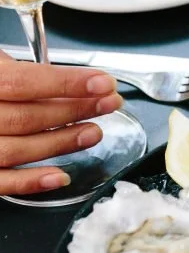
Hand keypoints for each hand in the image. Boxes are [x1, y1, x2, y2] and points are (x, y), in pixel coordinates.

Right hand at [0, 51, 121, 195]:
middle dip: (75, 110)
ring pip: (14, 149)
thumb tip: (73, 79)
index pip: (22, 82)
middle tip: (109, 103)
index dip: (66, 83)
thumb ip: (16, 70)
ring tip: (94, 132)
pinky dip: (30, 182)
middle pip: (24, 117)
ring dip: (61, 143)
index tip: (104, 83)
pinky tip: (60, 176)